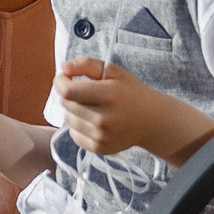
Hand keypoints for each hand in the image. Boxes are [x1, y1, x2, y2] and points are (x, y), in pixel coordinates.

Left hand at [52, 57, 213, 161]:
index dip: (60, 82)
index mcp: (109, 95)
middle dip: (69, 94)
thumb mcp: (113, 71)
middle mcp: (104, 118)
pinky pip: (74, 135)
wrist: (152, 121)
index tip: (64, 77)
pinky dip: (79, 126)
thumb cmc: (131, 92)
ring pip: (68, 119)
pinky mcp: (99, 148)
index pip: (68, 91)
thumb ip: (86, 64)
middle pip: (66, 104)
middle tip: (84, 91)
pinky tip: (93, 120)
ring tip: (92, 106)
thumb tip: (63, 67)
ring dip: (73, 111)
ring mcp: (102, 136)